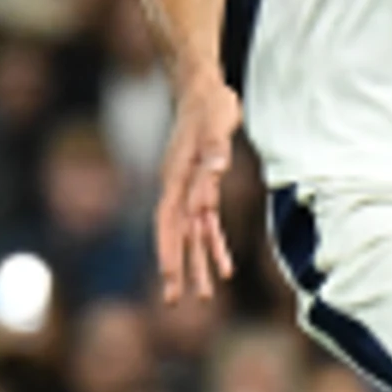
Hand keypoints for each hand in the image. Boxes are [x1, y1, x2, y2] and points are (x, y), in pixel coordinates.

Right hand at [156, 79, 241, 303]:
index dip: (167, 249)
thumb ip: (214, 149)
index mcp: (176, 178)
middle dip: (175, 268)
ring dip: (197, 263)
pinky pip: (206, 224)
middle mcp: (177, 189)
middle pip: (174, 235)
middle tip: (175, 302)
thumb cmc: (209, 105)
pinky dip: (214, 244)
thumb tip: (216, 168)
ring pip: (190, 235)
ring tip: (204, 295)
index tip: (169, 276)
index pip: (168, 222)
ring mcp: (188, 190)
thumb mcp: (216, 124)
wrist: (204, 90)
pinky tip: (224, 266)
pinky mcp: (202, 188)